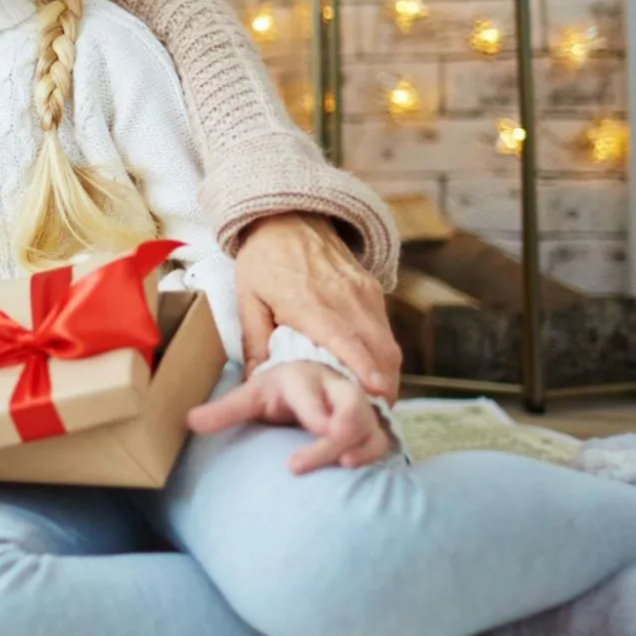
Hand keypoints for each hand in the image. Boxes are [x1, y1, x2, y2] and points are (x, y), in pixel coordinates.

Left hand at [188, 361, 391, 473]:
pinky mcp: (372, 419)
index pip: (309, 390)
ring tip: (344, 465)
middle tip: (333, 459)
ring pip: (369, 420)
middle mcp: (333, 384)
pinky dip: (372, 450)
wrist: (308, 377)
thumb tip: (189, 422)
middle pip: (350, 404)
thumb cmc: (277, 390)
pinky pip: (381, 435)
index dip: (314, 412)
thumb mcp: (250, 396)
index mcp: (300, 375)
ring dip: (360, 444)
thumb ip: (225, 410)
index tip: (313, 434)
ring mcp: (356, 401)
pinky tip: (354, 465)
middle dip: (344, 430)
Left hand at [235, 214, 400, 402]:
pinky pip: (386, 330)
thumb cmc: (263, 261)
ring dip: (386, 375)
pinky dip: (384, 356)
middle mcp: (344, 296)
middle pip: (377, 347)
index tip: (375, 393)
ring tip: (377, 406)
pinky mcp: (372, 290)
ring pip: (387, 342)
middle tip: (374, 419)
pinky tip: (376, 378)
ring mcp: (363, 292)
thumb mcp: (248, 299)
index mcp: (309, 300)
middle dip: (381, 386)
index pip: (344, 338)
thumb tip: (255, 385)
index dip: (361, 367)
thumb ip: (255, 342)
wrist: (288, 217)